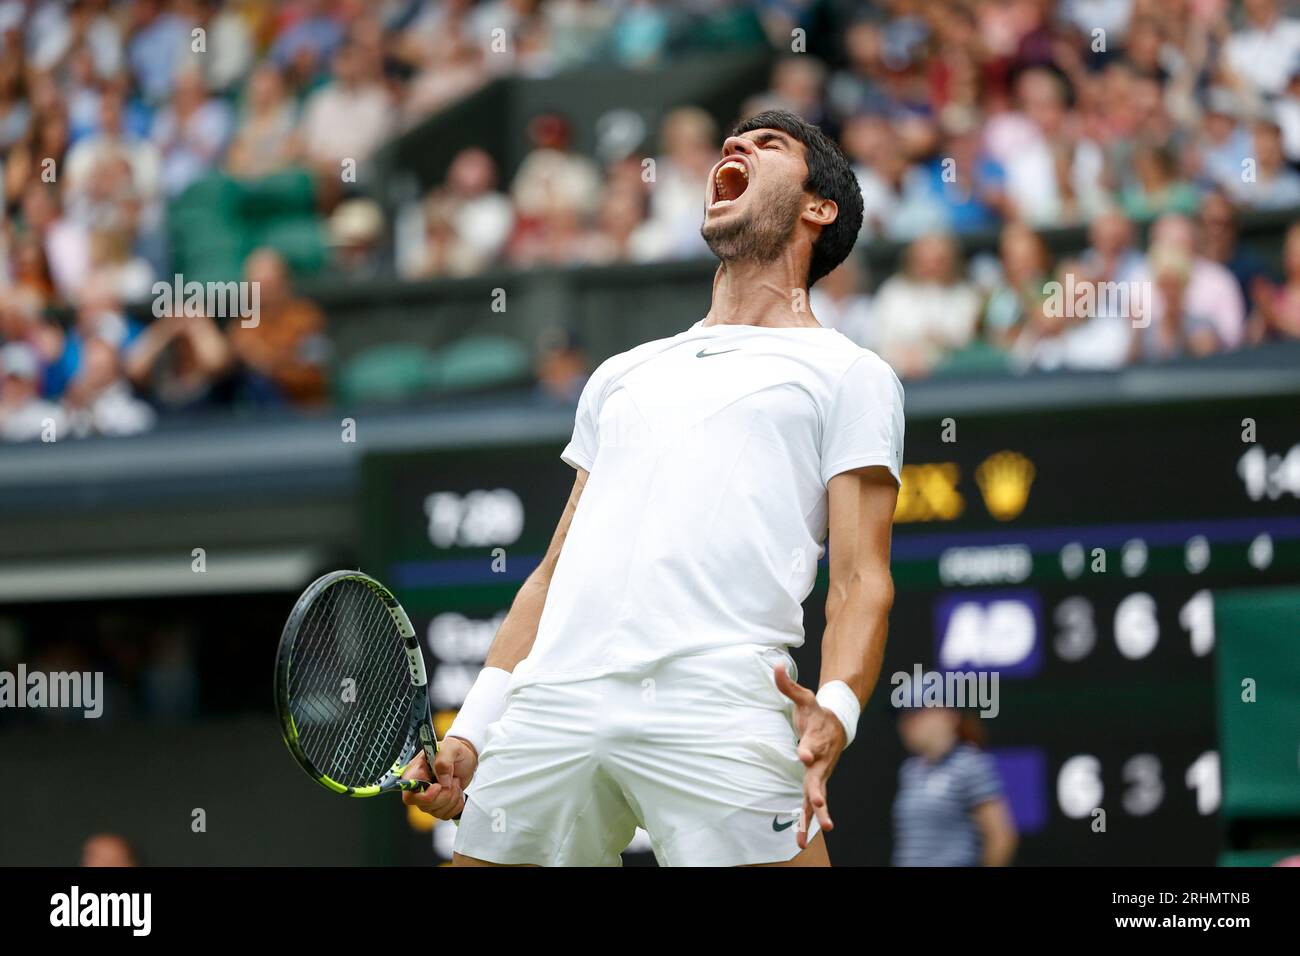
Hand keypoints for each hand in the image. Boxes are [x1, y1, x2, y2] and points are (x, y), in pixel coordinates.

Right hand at [400, 736, 477, 819]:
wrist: (466, 757)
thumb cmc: (454, 750)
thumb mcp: (451, 748)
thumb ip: (443, 761)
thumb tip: (442, 782)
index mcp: (414, 774)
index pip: (409, 796)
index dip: (425, 796)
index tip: (439, 786)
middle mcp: (418, 789)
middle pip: (425, 807)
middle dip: (445, 795)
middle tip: (453, 779)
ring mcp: (428, 800)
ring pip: (437, 812)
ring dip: (452, 798)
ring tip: (455, 782)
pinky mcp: (439, 806)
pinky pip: (446, 815)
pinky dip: (456, 805)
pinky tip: (457, 791)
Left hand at [775, 667, 845, 849]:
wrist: (838, 725)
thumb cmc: (817, 712)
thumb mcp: (804, 696)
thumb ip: (788, 685)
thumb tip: (776, 666)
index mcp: (816, 739)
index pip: (812, 744)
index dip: (808, 748)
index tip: (804, 753)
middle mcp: (821, 760)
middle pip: (819, 776)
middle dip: (817, 788)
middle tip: (816, 799)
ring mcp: (820, 774)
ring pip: (818, 797)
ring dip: (816, 815)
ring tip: (816, 833)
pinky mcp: (816, 784)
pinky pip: (812, 806)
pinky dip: (807, 823)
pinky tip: (799, 841)